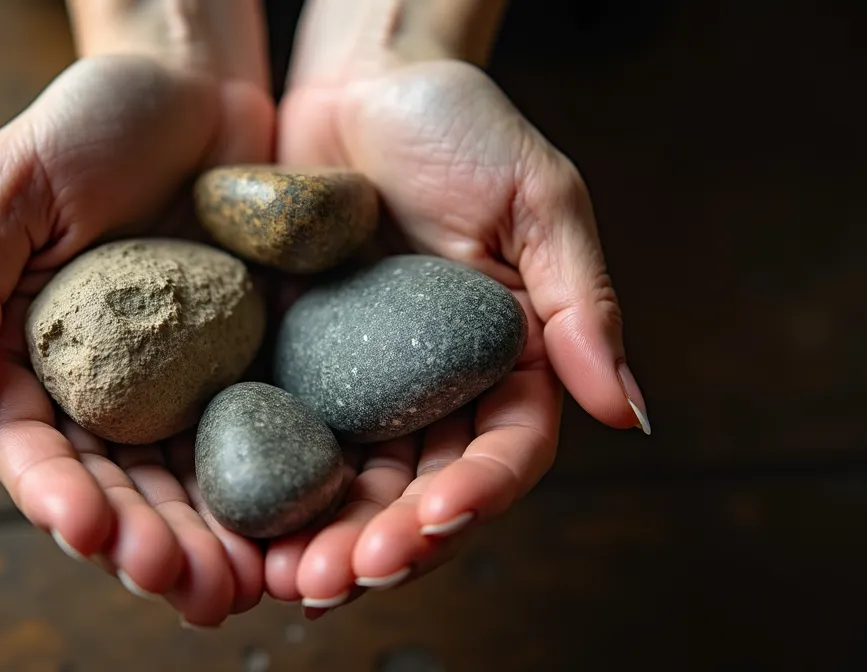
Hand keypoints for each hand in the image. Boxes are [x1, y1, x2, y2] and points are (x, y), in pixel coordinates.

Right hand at [0, 2, 274, 626]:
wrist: (202, 83)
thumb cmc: (95, 117)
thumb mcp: (16, 183)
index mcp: (32, 353)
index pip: (33, 445)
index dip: (57, 493)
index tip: (86, 529)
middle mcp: (104, 385)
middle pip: (116, 486)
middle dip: (142, 544)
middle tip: (180, 586)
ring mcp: (179, 385)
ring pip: (185, 487)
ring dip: (204, 545)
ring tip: (234, 590)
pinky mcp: (246, 370)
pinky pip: (254, 444)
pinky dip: (265, 497)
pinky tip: (289, 539)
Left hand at [265, 0, 649, 610]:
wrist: (356, 82)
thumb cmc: (457, 124)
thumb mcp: (536, 199)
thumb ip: (581, 304)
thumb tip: (630, 415)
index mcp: (505, 361)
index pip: (504, 451)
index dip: (476, 494)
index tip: (434, 519)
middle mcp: (433, 389)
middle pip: (419, 490)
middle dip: (384, 544)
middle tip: (335, 579)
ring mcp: (359, 385)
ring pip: (350, 485)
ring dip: (321, 539)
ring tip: (284, 580)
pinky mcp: (291, 367)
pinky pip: (280, 439)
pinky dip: (263, 489)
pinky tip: (235, 527)